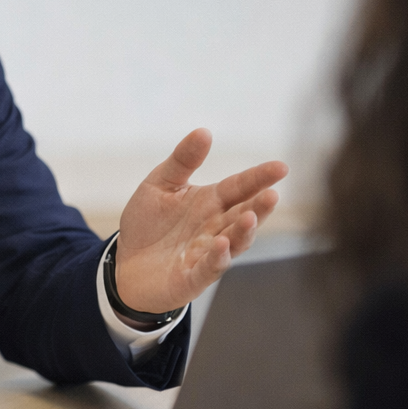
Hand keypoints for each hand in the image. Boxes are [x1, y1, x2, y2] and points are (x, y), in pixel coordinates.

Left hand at [114, 128, 287, 317]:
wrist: (125, 264)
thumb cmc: (148, 224)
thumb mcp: (160, 184)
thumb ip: (182, 160)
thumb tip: (204, 131)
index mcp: (210, 203)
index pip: (239, 187)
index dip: (259, 178)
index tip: (281, 167)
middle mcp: (215, 228)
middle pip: (243, 215)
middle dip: (259, 207)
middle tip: (272, 195)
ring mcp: (207, 254)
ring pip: (233, 243)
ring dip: (243, 232)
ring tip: (249, 217)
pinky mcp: (192, 277)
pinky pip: (209, 268)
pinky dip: (217, 258)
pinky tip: (221, 245)